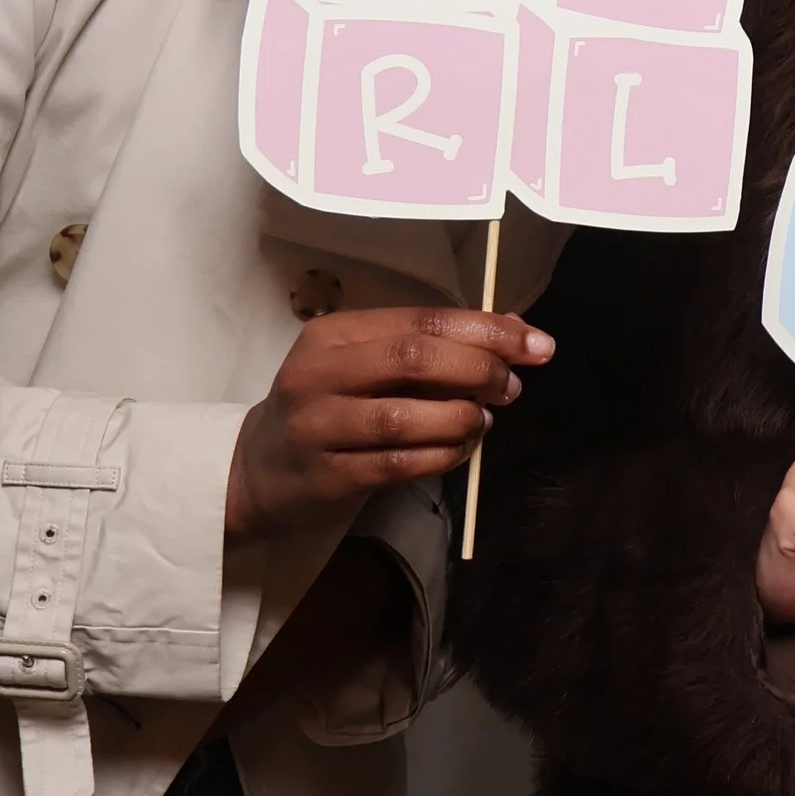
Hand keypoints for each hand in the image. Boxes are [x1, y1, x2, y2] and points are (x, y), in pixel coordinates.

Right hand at [224, 309, 552, 542]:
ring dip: (461, 418)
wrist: (257, 472)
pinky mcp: (326, 475)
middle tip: (510, 387)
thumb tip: (514, 329)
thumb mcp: (366, 365)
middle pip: (413, 358)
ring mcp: (317, 426)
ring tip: (482, 421)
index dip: (487, 330)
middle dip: (478, 370)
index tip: (537, 345)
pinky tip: (460, 450)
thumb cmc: (329, 408)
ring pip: (405, 417)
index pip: (422, 320)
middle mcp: (319, 373)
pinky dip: (442, 456)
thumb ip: (433, 345)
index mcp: (334, 334)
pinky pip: (398, 464)